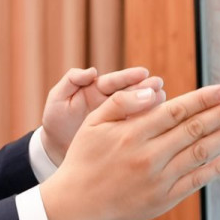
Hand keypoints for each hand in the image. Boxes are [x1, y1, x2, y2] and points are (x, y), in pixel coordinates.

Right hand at [39, 84, 219, 219]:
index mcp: (132, 133)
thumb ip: (123, 102)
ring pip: (199, 153)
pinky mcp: (163, 199)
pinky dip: (216, 169)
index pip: (177, 110)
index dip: (203, 99)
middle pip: (194, 129)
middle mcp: (149, 155)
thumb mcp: (94, 122)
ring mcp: (158, 179)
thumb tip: (153, 88)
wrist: (77, 204)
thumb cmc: (85, 158)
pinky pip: (195, 182)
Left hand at [40, 66, 165, 165]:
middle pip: (130, 91)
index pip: (114, 81)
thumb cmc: (55, 121)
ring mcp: (117, 118)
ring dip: (150, 102)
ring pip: (136, 107)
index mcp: (96, 89)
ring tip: (163, 99)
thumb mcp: (57, 100)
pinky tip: (161, 119)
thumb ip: (71, 82)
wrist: (55, 149)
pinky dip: (148, 121)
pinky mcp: (121, 134)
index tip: (143, 73)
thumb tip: (91, 71)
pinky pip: (136, 126)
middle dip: (145, 87)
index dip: (128, 77)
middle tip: (159, 85)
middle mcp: (110, 101)